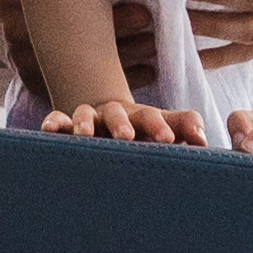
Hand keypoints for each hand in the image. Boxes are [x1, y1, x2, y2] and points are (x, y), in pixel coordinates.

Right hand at [42, 96, 211, 146]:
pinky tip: (49, 131)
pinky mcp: (66, 126)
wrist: (107, 125)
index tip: (167, 139)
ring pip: (85, 115)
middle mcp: (114, 115)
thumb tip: (203, 139)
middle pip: (117, 113)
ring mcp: (89, 119)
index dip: (159, 126)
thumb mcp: (162, 128)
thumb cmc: (142, 134)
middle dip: (122, 124)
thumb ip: (184, 127)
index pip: (152, 117)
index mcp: (140, 118)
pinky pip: (57, 120)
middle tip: (127, 138)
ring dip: (85, 123)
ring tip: (84, 136)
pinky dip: (54, 123)